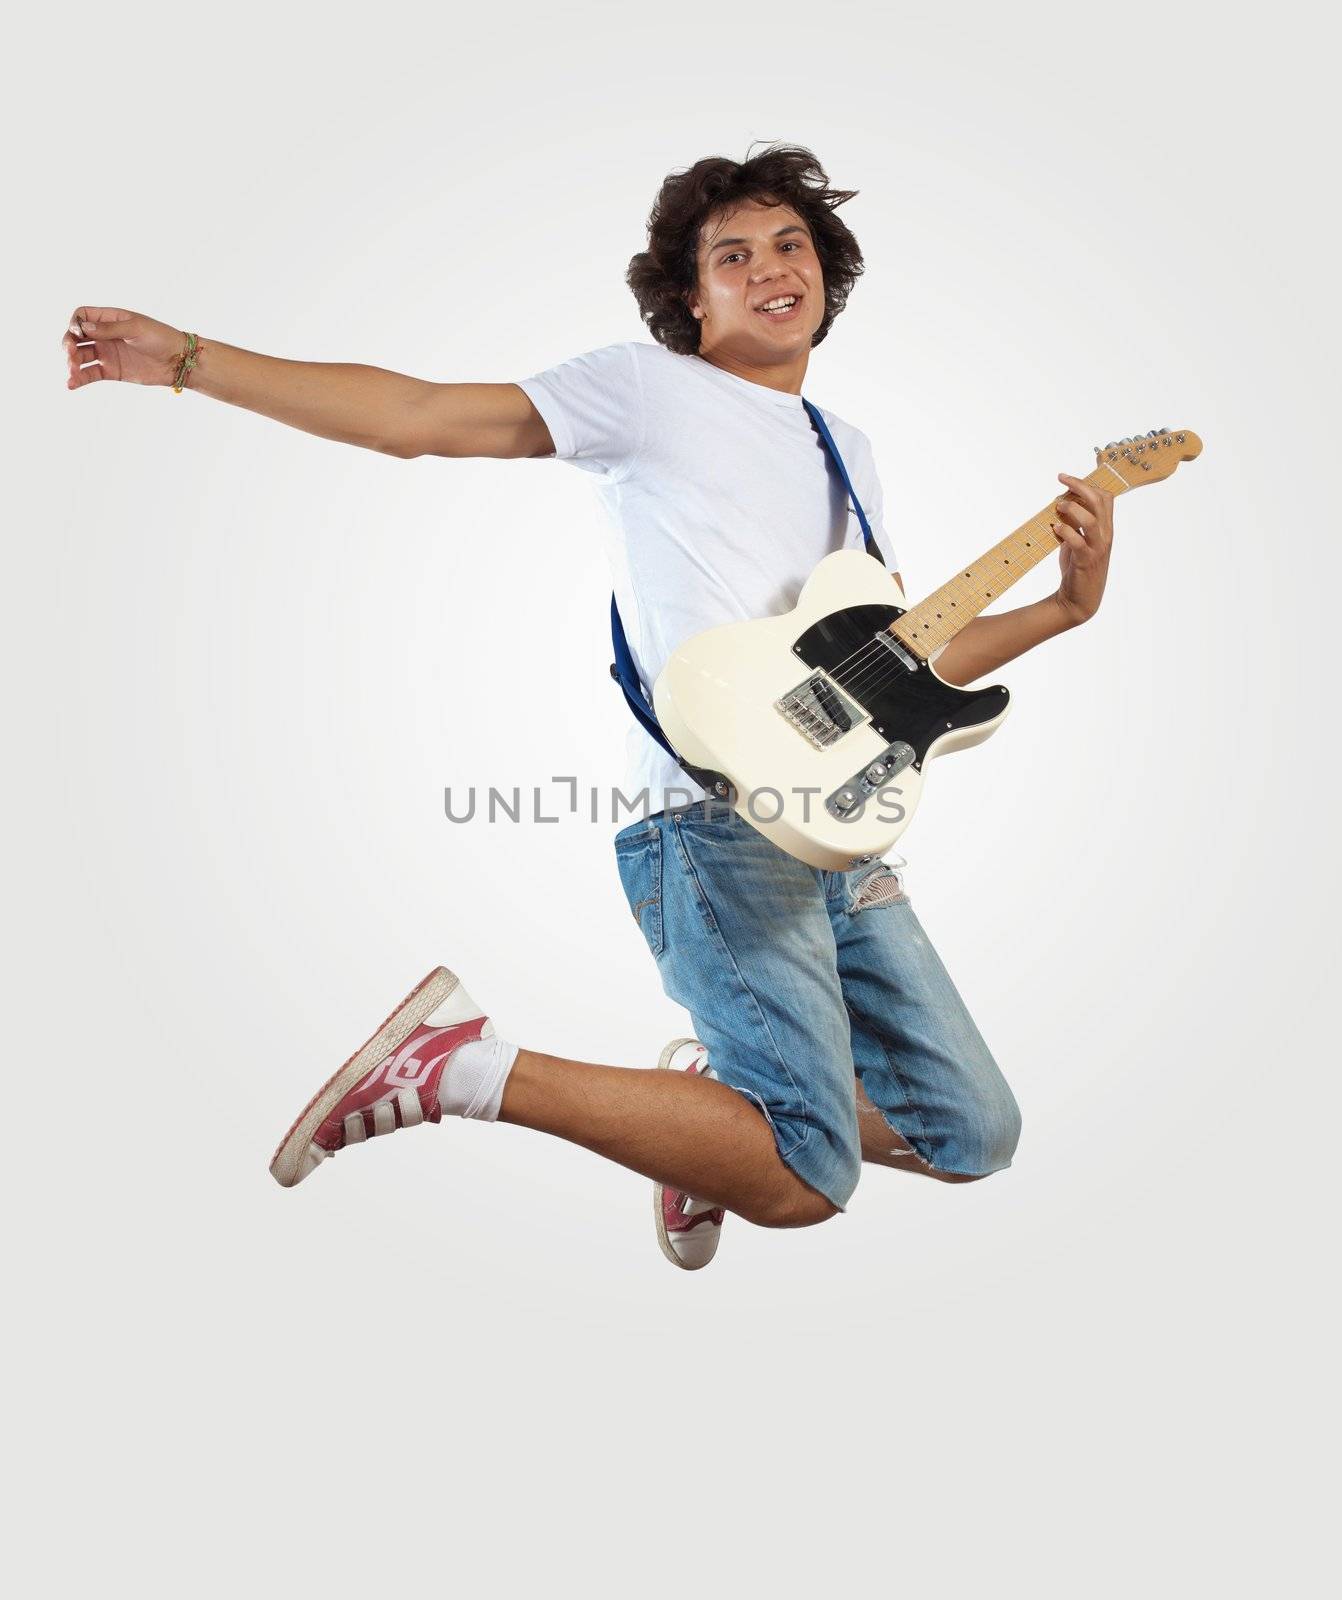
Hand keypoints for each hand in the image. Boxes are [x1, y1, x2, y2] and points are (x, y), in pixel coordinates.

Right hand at [62, 307, 190, 389]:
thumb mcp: (136, 328)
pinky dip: (79, 379)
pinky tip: (71, 384)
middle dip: (69, 345)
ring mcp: (107, 353)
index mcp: (110, 319)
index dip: (75, 324)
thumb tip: (83, 328)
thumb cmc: (160, 338)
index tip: (78, 333)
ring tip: (72, 372)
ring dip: (72, 363)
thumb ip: (110, 328)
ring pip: (81, 357)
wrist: (179, 361)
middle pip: (76, 337)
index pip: (82, 316)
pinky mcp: (112, 371)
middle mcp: (105, 335)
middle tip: (70, 355)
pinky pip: (90, 374)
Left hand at [1051, 471, 1113, 624]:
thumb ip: (1074, 524)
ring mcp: (1097, 549)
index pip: (1106, 498)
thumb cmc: (1077, 568)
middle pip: (1100, 502)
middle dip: (1081, 486)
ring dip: (1074, 509)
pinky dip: (1066, 532)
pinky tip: (1055, 528)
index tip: (1068, 479)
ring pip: (1092, 520)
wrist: (1079, 600)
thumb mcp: (1077, 541)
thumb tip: (1061, 504)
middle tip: (1062, 479)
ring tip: (1058, 506)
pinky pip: (1079, 542)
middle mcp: (1105, 536)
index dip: (1089, 484)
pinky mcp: (1086, 561)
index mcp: (1105, 529)